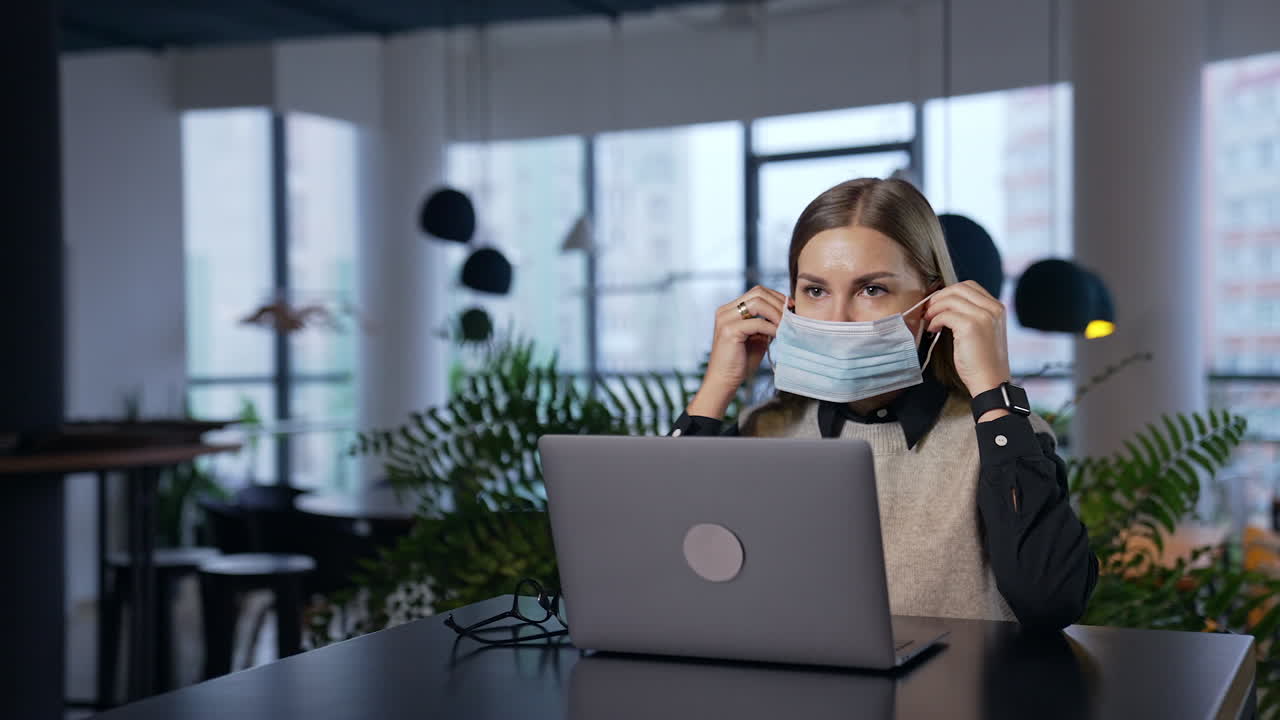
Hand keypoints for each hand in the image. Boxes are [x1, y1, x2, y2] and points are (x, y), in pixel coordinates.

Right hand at [688, 286, 787, 418]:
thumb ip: (766, 323)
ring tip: (785, 325)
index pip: (757, 292)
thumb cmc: (740, 361)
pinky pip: (757, 322)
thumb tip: (787, 313)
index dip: (776, 296)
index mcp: (730, 309)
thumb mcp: (757, 337)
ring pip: (758, 303)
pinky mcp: (729, 331)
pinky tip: (778, 335)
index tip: (791, 307)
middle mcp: (725, 311)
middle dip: (778, 303)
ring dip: (776, 313)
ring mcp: (725, 319)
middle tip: (792, 315)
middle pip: (758, 292)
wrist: (724, 381)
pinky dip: (771, 327)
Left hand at [921, 280, 1011, 398]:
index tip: (938, 302)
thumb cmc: (983, 360)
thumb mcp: (983, 331)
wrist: (990, 381)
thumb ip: (971, 314)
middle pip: (959, 288)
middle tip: (928, 309)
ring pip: (950, 299)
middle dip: (939, 297)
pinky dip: (935, 320)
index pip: (970, 286)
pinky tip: (933, 330)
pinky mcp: (971, 326)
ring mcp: (983, 316)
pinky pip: (945, 314)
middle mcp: (993, 308)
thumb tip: (945, 303)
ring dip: (935, 308)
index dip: (949, 292)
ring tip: (929, 320)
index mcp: (997, 308)